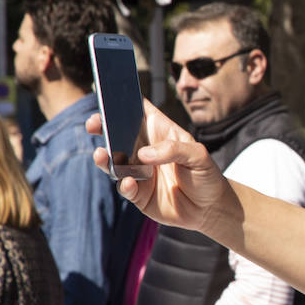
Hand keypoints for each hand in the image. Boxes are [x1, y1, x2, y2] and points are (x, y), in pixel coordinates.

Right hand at [88, 100, 234, 234]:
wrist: (211, 208)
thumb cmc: (206, 176)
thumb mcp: (198, 156)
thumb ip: (174, 150)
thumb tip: (143, 154)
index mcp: (159, 132)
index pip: (138, 111)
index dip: (124, 101)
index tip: (110, 95)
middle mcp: (145, 149)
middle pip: (117, 133)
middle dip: (102, 126)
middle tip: (94, 124)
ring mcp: (138, 171)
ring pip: (113, 161)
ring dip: (105, 158)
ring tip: (102, 154)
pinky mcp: (138, 193)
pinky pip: (124, 187)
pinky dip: (124, 184)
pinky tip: (129, 182)